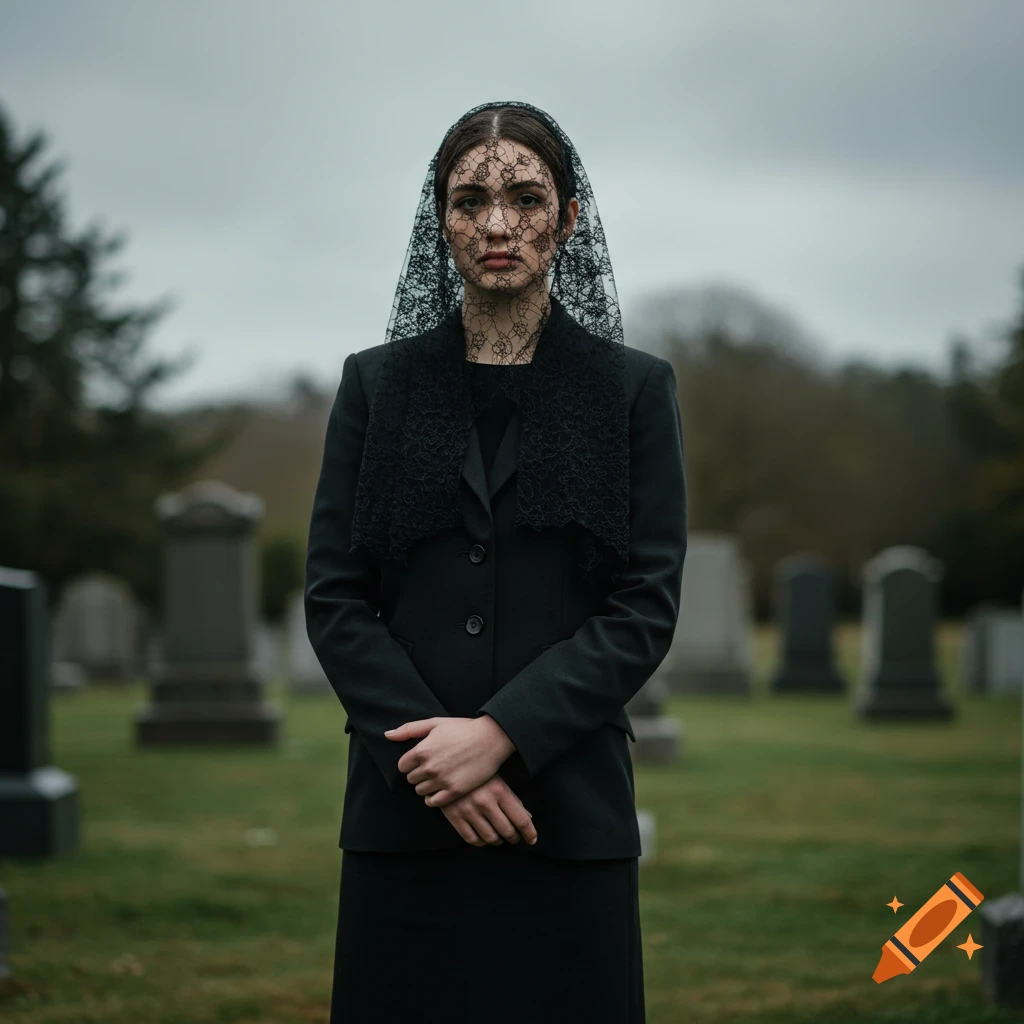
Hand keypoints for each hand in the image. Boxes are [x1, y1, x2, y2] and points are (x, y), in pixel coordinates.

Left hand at [385, 715, 514, 806]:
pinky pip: (433, 803)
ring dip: (427, 786)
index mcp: (422, 750)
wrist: (491, 739)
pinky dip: (434, 798)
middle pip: (411, 780)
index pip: (402, 766)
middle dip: (419, 774)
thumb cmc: (463, 729)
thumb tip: (387, 735)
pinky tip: (442, 788)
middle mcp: (429, 767)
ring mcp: (441, 781)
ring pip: (421, 791)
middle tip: (434, 767)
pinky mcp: (454, 792)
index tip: (423, 759)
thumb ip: (409, 729)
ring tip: (440, 776)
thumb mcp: (435, 723)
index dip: (411, 763)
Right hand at [439, 774, 537, 847]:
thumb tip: (528, 818)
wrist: (446, 765)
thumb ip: (513, 799)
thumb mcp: (498, 779)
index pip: (521, 819)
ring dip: (498, 840)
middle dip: (514, 838)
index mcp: (499, 790)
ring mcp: (468, 810)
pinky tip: (484, 836)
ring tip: (500, 837)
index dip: (529, 833)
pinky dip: (481, 842)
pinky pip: (472, 839)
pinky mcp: (454, 816)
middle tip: (515, 837)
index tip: (532, 839)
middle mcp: (485, 802)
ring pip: (490, 838)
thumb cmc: (478, 772)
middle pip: (507, 831)